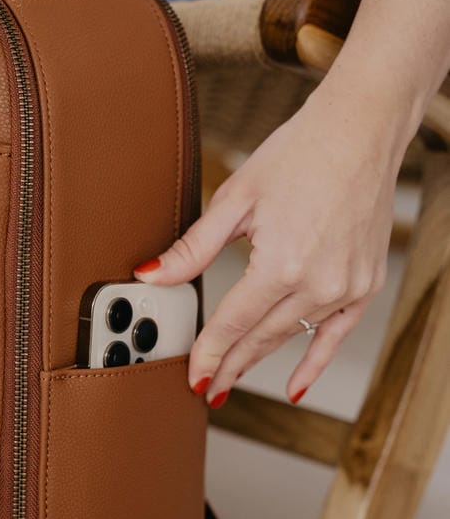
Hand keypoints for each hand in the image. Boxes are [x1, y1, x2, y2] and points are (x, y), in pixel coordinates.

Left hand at [133, 73, 406, 404]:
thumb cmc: (300, 154)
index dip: (208, 354)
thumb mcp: (234, 200)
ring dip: (260, 359)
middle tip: (206, 387)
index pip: (233, 324)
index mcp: (281, 265)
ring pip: (291, 336)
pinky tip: (294, 385)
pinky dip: (314, 361)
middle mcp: (318, 283)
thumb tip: (152, 274)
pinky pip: (336, 334)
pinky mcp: (366, 283)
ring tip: (232, 378)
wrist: (359, 131)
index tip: (192, 377)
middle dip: (229, 364)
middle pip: (260, 338)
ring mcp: (347, 287)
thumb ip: (192, 248)